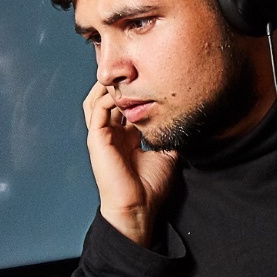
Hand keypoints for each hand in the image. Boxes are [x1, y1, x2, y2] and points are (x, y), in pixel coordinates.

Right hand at [83, 81, 179, 246]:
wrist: (138, 207)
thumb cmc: (150, 187)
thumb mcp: (167, 154)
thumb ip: (168, 134)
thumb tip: (181, 119)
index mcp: (125, 138)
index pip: (123, 107)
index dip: (133, 92)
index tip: (149, 78)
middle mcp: (112, 135)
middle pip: (106, 100)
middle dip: (116, 84)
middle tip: (131, 69)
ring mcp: (102, 137)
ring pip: (95, 101)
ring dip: (107, 87)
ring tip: (122, 77)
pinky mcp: (97, 140)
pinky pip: (96, 111)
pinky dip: (106, 98)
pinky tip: (120, 94)